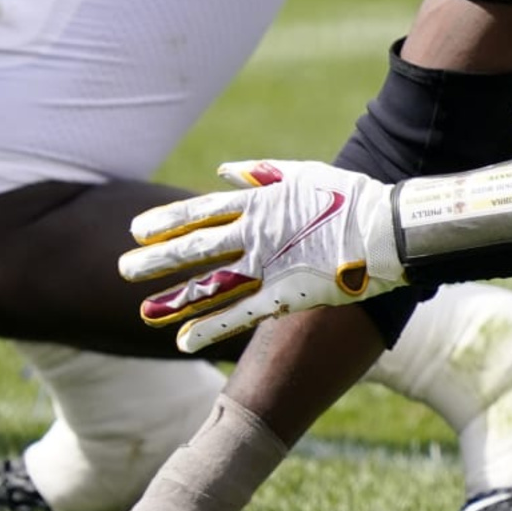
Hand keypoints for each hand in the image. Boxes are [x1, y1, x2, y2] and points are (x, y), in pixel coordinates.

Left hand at [122, 158, 406, 352]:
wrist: (387, 230)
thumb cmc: (352, 197)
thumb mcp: (305, 173)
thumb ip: (263, 172)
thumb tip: (225, 169)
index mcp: (261, 202)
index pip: (202, 211)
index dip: (168, 222)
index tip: (137, 230)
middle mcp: (257, 234)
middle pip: (196, 248)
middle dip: (157, 260)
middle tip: (124, 269)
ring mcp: (269, 266)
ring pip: (211, 284)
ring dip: (175, 299)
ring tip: (143, 312)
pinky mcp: (285, 295)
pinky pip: (239, 314)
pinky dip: (209, 328)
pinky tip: (183, 341)